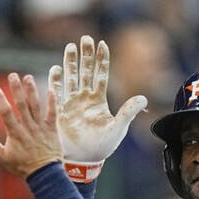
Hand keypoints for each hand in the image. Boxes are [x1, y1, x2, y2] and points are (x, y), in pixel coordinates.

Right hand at [0, 72, 62, 177]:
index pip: (6, 114)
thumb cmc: (23, 166)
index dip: (0, 100)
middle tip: (12, 75)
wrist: (45, 174)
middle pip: (21, 105)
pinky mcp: (52, 129)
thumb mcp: (4, 158)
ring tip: (27, 77)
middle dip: (16, 89)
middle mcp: (28, 127)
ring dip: (31, 91)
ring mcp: (41, 127)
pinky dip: (52, 102)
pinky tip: (50, 89)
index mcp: (15, 134)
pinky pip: (52, 113)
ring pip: (36, 106)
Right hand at [50, 35, 146, 165]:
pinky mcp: (60, 111)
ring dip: (70, 63)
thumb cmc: (101, 147)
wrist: (83, 160)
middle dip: (85, 55)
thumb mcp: (118, 128)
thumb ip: (128, 112)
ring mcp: (71, 104)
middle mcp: (85, 98)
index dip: (101, 59)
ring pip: (70, 78)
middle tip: (85, 38)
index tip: (102, 43)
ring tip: (70, 47)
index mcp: (99, 100)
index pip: (101, 74)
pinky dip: (55, 81)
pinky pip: (56, 92)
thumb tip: (143, 98)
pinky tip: (55, 68)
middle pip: (85, 71)